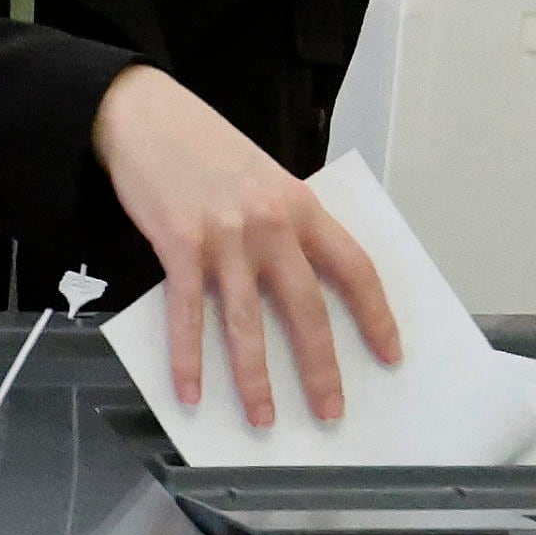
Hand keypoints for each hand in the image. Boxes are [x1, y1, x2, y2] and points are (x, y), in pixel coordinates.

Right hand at [91, 66, 396, 426]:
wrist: (145, 115)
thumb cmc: (205, 146)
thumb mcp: (263, 176)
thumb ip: (284, 225)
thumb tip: (296, 284)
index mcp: (301, 205)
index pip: (355, 268)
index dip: (376, 315)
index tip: (390, 353)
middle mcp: (271, 224)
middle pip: (306, 308)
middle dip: (321, 368)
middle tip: (331, 411)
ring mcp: (224, 237)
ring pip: (248, 323)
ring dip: (256, 379)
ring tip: (264, 419)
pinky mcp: (178, 244)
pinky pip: (188, 314)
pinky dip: (189, 358)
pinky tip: (192, 391)